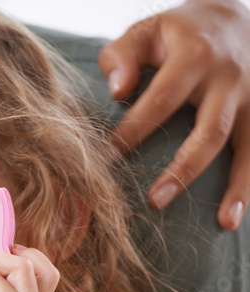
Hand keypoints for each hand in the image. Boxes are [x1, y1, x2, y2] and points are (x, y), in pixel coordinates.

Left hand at [99, 0, 249, 228]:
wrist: (233, 15)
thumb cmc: (177, 32)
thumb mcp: (146, 30)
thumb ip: (122, 57)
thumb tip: (117, 91)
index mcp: (194, 56)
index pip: (160, 99)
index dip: (133, 131)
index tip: (105, 161)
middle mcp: (230, 78)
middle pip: (210, 130)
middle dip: (183, 169)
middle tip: (155, 201)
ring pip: (247, 145)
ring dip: (237, 185)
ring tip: (222, 221)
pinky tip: (237, 215)